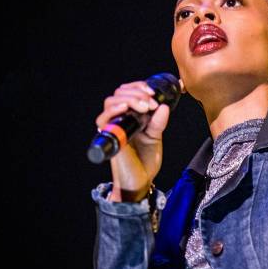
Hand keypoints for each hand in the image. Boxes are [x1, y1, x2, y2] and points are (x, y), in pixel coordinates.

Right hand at [95, 81, 170, 200]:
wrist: (141, 181)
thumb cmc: (146, 159)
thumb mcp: (155, 136)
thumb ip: (159, 122)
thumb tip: (163, 106)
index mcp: (130, 115)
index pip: (128, 92)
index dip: (139, 87)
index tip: (154, 93)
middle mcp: (119, 119)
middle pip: (119, 93)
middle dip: (137, 92)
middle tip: (151, 102)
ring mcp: (113, 127)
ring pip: (111, 102)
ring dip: (129, 99)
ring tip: (145, 106)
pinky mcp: (109, 137)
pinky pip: (103, 119)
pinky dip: (114, 110)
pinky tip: (126, 108)